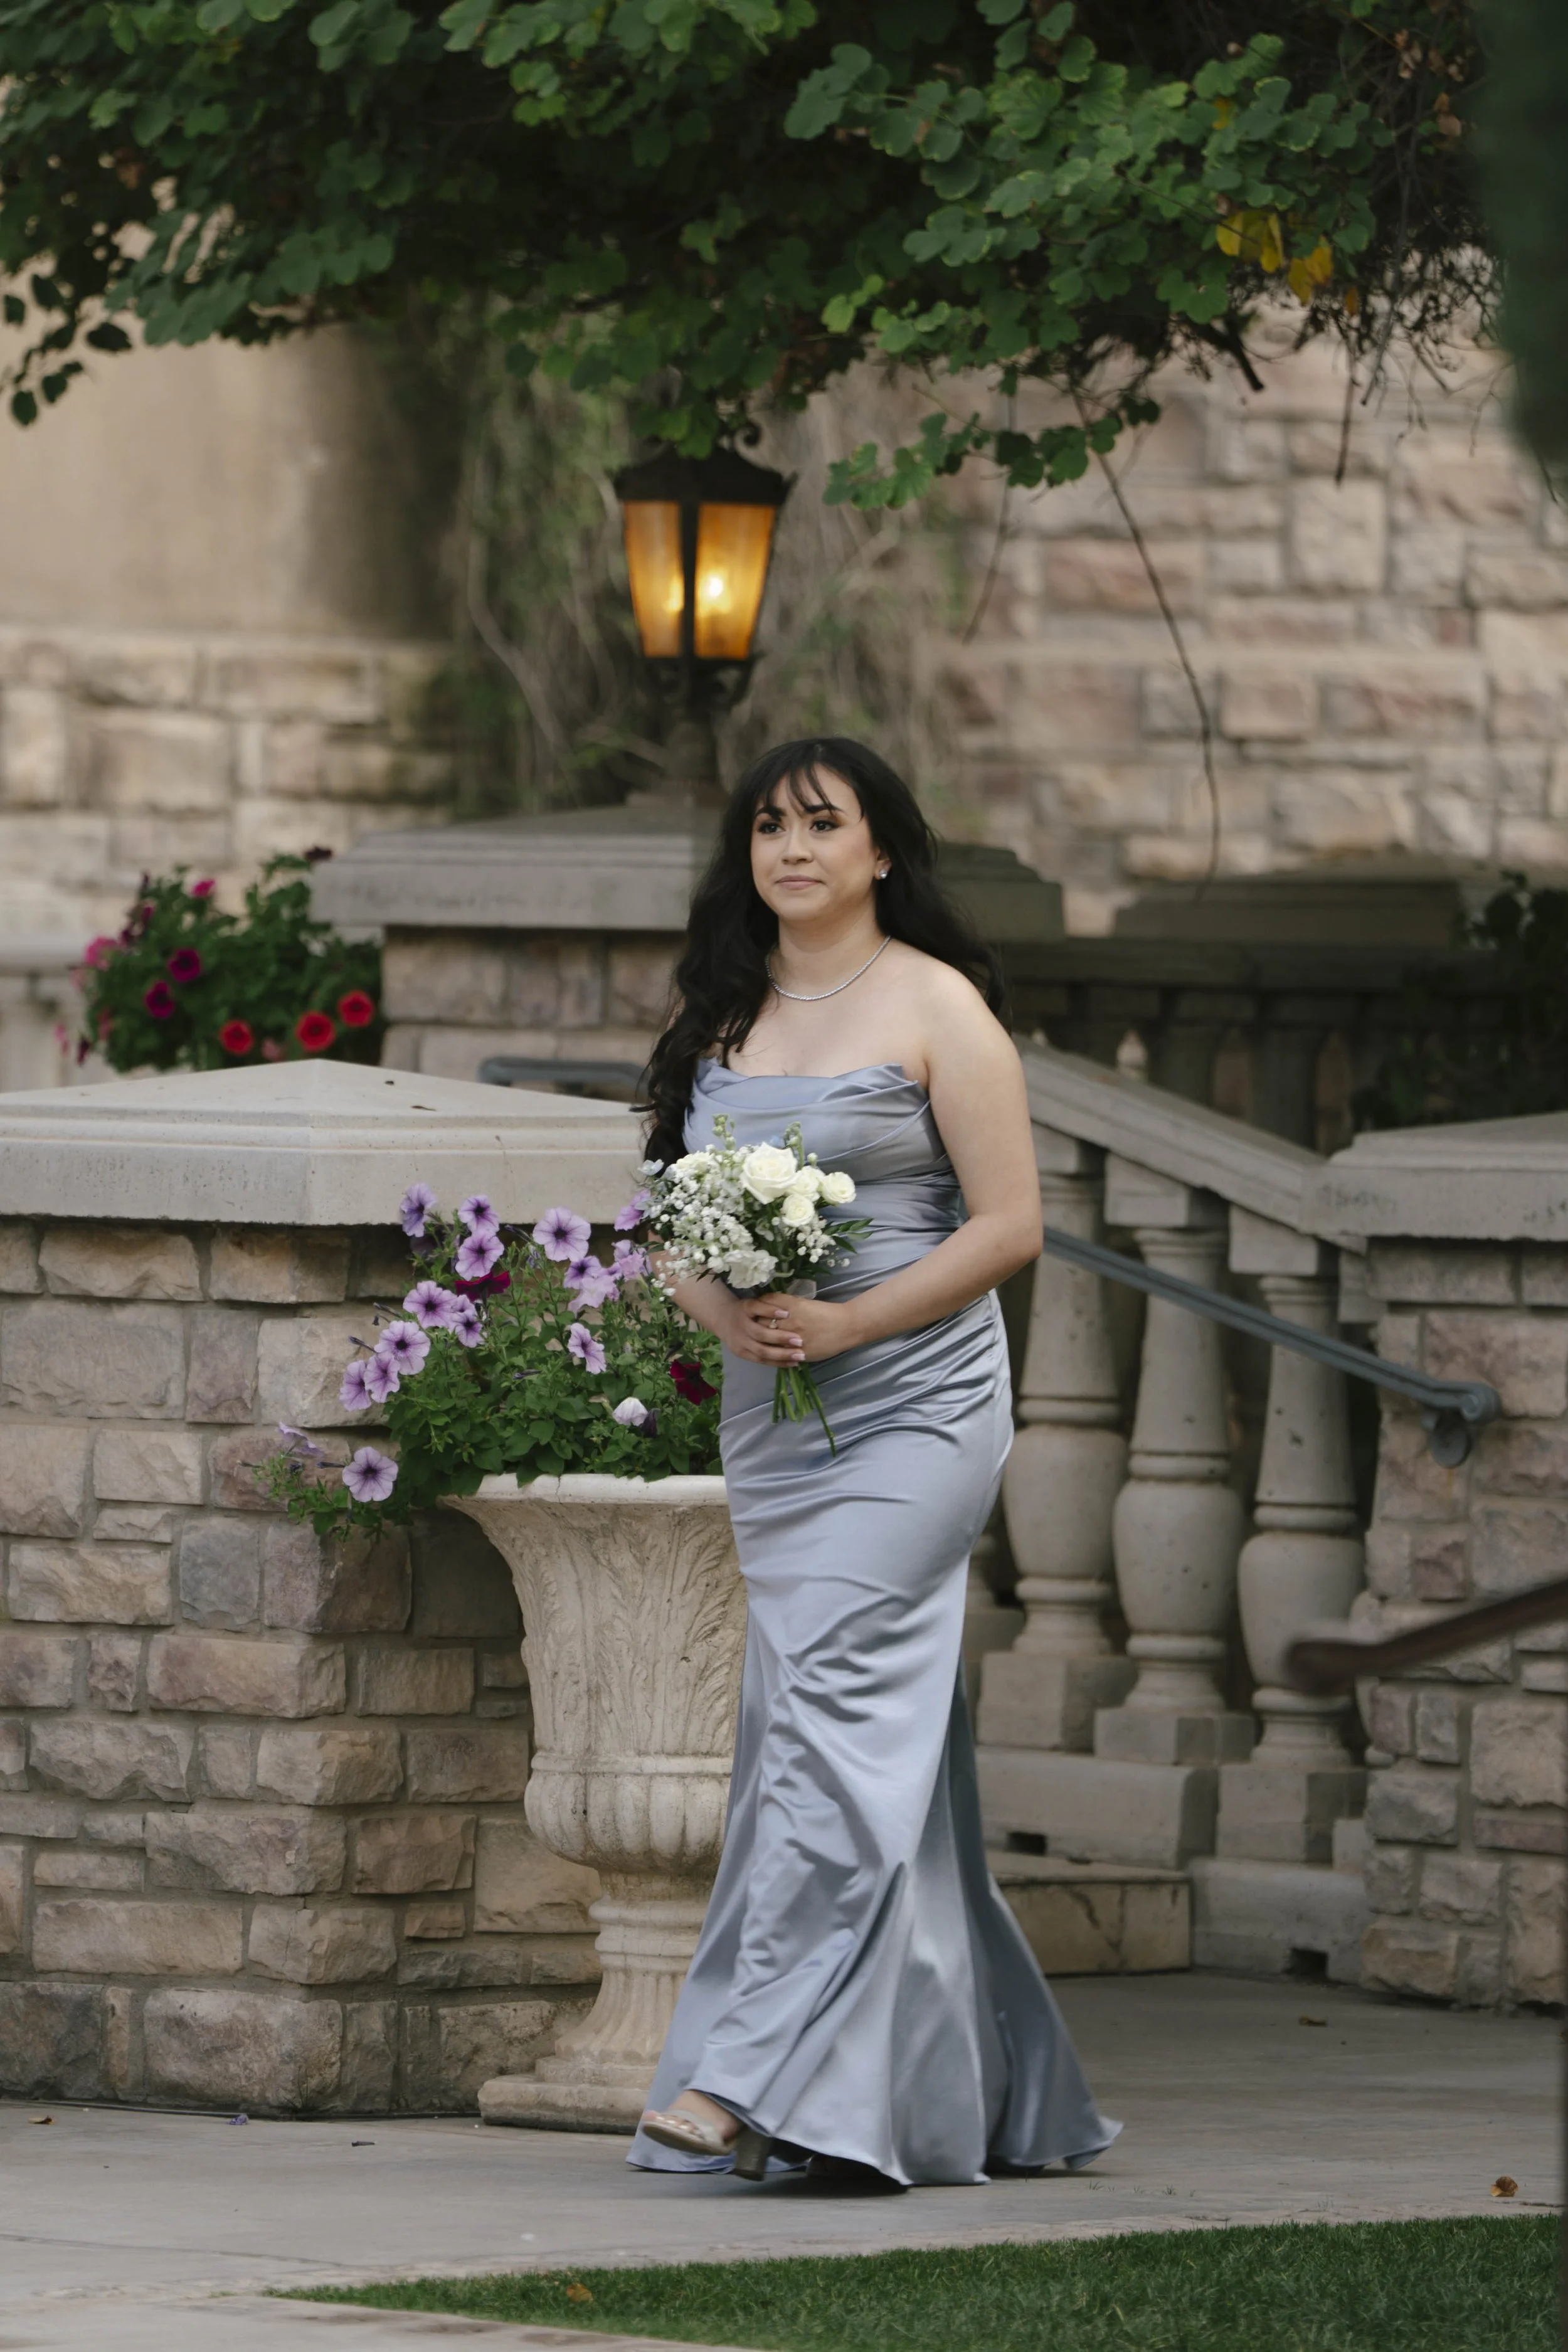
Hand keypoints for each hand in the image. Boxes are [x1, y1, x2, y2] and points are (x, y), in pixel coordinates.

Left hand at [727, 1291, 857, 1365]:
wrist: (846, 1327)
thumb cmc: (827, 1313)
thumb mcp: (805, 1303)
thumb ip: (787, 1304)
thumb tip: (770, 1307)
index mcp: (792, 1306)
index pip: (764, 1306)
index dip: (757, 1309)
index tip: (752, 1310)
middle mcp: (790, 1322)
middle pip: (762, 1324)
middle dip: (755, 1325)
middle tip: (750, 1326)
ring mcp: (793, 1339)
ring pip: (769, 1341)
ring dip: (763, 1341)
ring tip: (759, 1341)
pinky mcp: (799, 1352)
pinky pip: (781, 1354)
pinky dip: (775, 1354)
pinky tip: (773, 1352)